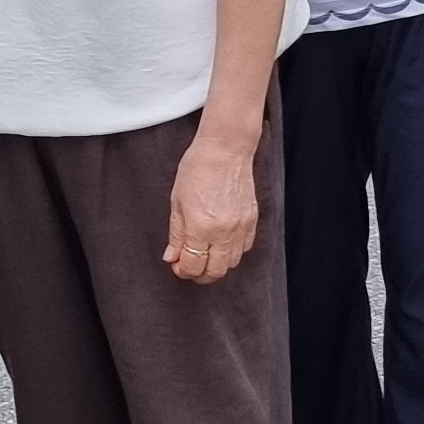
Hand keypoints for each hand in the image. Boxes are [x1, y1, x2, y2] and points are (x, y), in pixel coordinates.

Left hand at [164, 129, 260, 282]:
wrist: (225, 148)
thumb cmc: (197, 168)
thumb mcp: (177, 201)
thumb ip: (176, 234)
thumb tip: (172, 257)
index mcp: (200, 227)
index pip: (192, 265)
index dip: (182, 271)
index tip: (177, 265)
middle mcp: (223, 232)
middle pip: (214, 272)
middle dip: (199, 274)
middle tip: (189, 266)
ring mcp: (240, 227)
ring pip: (231, 264)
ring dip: (216, 265)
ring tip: (204, 255)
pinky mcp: (252, 221)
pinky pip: (244, 249)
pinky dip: (232, 253)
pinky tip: (221, 244)